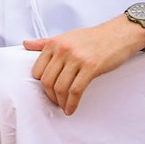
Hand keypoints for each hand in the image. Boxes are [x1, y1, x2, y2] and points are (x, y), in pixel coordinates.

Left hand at [23, 17, 143, 115]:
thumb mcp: (66, 36)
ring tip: (64, 106)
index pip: (38, 70)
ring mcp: (76, 58)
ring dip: (60, 102)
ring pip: (60, 87)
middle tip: (56, 102)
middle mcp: (62, 50)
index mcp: (54, 43)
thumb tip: (25, 44)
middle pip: (47, 81)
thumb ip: (44, 42)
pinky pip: (76, 90)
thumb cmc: (93, 37)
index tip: (47, 91)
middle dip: (50, 96)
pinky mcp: (91, 67)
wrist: (119, 34)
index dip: (41, 84)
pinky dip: (72, 103)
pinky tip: (71, 109)